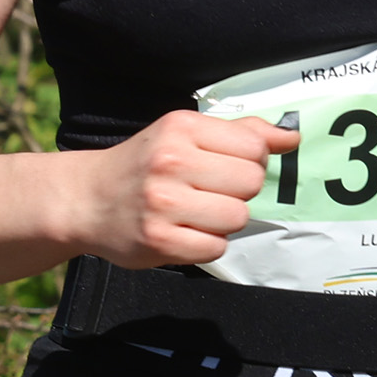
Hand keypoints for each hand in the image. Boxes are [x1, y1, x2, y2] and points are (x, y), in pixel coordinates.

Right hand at [74, 112, 295, 267]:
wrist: (85, 199)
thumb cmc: (144, 164)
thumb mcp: (184, 134)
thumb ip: (240, 133)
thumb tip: (291, 137)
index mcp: (180, 128)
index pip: (254, 147)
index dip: (250, 160)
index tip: (226, 165)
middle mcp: (170, 163)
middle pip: (251, 183)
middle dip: (239, 191)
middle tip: (210, 190)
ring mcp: (163, 204)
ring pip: (238, 218)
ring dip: (225, 220)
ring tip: (197, 212)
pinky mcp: (159, 241)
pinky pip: (216, 248)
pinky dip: (207, 243)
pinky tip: (184, 231)